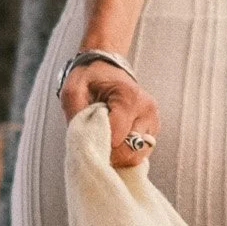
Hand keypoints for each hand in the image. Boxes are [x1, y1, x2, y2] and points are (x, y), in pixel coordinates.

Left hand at [62, 55, 158, 169]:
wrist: (107, 68)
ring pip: (137, 157)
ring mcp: (153, 122)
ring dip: (118, 156)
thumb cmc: (90, 78)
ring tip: (104, 141)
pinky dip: (125, 154)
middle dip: (109, 155)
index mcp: (129, 97)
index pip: (116, 138)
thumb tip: (85, 145)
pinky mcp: (152, 131)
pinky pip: (140, 154)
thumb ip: (76, 116)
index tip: (86, 137)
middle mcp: (147, 110)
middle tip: (94, 143)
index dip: (98, 144)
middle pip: (130, 152)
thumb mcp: (73, 90)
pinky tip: (114, 143)